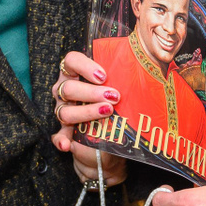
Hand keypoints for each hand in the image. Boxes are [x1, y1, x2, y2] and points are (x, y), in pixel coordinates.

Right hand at [48, 50, 128, 185]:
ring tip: (107, 112)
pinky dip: (62, 140)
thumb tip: (147, 65)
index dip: (85, 66)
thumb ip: (122, 75)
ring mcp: (62, 111)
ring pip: (65, 112)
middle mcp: (64, 91)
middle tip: (114, 97)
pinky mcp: (64, 132)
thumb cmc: (112, 100)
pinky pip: (59, 137)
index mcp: (74, 74)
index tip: (103, 76)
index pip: (71, 61)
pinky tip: (68, 144)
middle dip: (91, 93)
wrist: (107, 134)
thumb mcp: (117, 85)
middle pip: (68, 88)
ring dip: (86, 112)